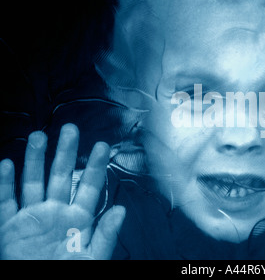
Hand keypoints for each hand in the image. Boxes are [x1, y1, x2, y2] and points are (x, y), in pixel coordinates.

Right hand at [0, 124, 125, 259]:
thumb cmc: (67, 272)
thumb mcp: (91, 257)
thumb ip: (106, 235)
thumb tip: (121, 210)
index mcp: (78, 219)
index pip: (88, 186)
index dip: (95, 166)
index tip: (102, 146)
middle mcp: (55, 212)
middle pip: (60, 176)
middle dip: (65, 153)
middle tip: (70, 129)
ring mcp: (31, 217)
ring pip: (33, 182)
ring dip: (34, 160)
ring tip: (38, 137)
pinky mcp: (9, 227)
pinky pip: (5, 201)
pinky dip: (4, 184)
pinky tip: (6, 165)